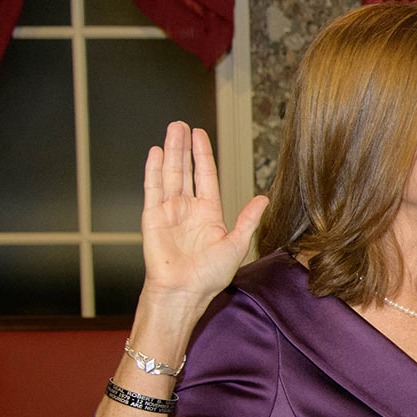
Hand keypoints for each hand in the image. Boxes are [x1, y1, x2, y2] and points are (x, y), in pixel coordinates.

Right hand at [140, 122, 267, 305]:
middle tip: (182, 124)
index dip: (203, 155)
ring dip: (171, 151)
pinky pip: (153, 189)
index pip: (206, 176)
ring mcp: (169, 211)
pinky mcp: (152, 217)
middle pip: (185, 170)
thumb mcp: (236, 245)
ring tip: (172, 129)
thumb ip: (247, 219)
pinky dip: (153, 170)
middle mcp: (188, 209)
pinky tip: (155, 152)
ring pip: (170, 174)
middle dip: (184, 146)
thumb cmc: (209, 276)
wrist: (184, 292)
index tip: (201, 134)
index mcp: (208, 213)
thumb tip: (264, 199)